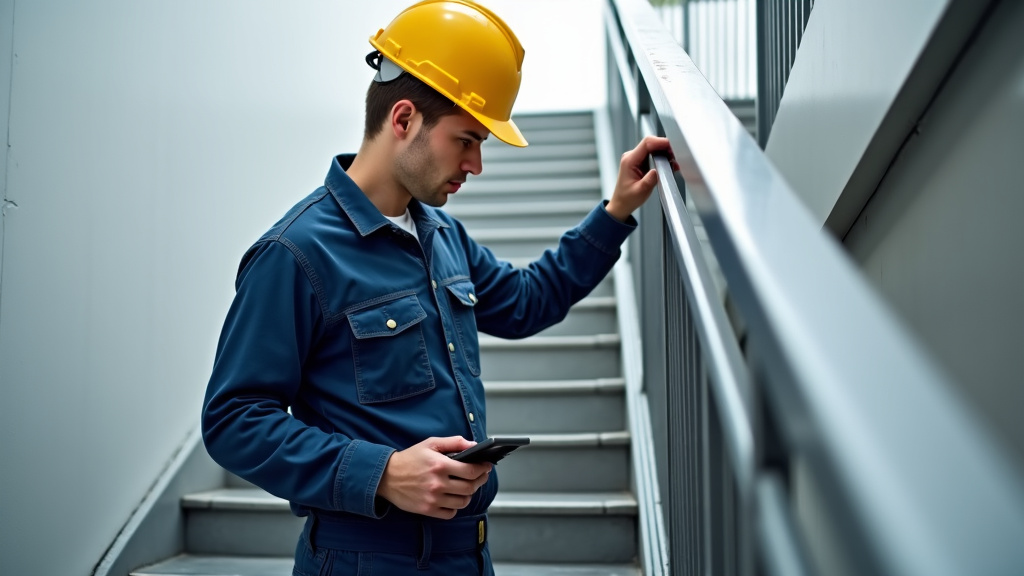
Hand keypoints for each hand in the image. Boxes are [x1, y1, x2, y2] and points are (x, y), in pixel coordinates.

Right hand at [376, 436, 492, 518]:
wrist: (386, 476)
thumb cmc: (410, 459)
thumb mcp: (431, 443)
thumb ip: (454, 442)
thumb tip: (474, 445)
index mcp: (440, 465)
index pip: (471, 471)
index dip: (483, 469)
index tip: (486, 467)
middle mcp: (437, 483)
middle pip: (470, 488)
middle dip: (480, 481)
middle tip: (481, 477)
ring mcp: (433, 498)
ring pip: (462, 502)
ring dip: (468, 495)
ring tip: (467, 488)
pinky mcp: (427, 510)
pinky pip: (450, 513)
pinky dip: (455, 507)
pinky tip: (452, 498)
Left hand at [605, 136, 677, 221]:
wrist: (622, 203)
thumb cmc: (627, 198)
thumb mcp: (641, 191)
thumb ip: (650, 179)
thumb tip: (659, 170)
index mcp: (629, 161)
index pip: (646, 144)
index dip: (660, 142)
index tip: (671, 147)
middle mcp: (631, 156)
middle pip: (651, 143)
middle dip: (665, 147)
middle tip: (675, 157)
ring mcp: (636, 158)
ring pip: (653, 147)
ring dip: (664, 153)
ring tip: (673, 162)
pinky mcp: (640, 161)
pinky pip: (652, 154)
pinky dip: (662, 157)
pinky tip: (667, 164)